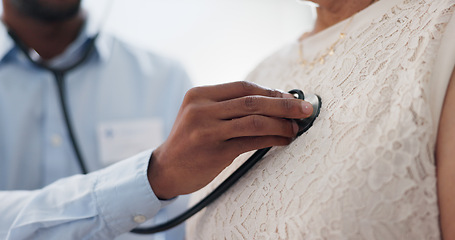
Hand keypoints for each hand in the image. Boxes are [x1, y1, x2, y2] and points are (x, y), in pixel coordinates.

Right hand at [147, 81, 312, 198]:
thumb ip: (228, 106)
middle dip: (284, 104)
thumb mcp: (200, 115)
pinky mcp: (215, 152)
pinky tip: (284, 140)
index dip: (271, 92)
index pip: (243, 87)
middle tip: (306, 109)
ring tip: (296, 128)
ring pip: (254, 120)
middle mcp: (201, 109)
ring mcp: (207, 131)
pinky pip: (252, 142)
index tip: (291, 98)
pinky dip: (273, 139)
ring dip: (282, 123)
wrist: (165, 169)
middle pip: (252, 101)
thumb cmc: (190, 141)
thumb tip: (273, 101)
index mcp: (199, 94)